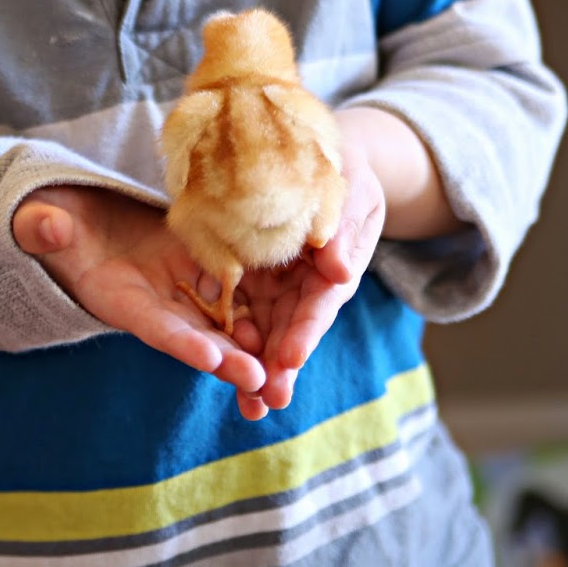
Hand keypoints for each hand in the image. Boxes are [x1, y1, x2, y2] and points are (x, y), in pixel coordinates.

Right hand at [12, 186, 266, 398]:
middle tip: (261, 380)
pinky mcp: (197, 260)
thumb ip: (43, 230)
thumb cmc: (52, 222)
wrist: (76, 215)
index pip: (151, 324)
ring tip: (284, 361)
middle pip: (196, 333)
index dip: (179, 342)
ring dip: (251, 339)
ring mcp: (178, 283)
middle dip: (227, 359)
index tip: (207, 358)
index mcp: (116, 297)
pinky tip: (291, 303)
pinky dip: (258, 296)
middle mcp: (154, 301)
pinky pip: (231, 280)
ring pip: (221, 315)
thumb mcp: (42, 226)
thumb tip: (45, 227)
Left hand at [226, 136, 385, 420]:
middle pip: (295, 329)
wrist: (319, 158)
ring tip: (249, 409)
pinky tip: (217, 366)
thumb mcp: (350, 189)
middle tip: (267, 401)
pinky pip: (243, 309)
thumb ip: (342, 227)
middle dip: (282, 367)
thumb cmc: (342, 170)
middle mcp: (307, 284)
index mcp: (335, 266)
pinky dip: (234, 338)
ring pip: (269, 331)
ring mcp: (280, 284)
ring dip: (259, 368)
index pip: (320, 302)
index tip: (289, 358)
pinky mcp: (254, 277)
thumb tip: (337, 270)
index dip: (306, 331)